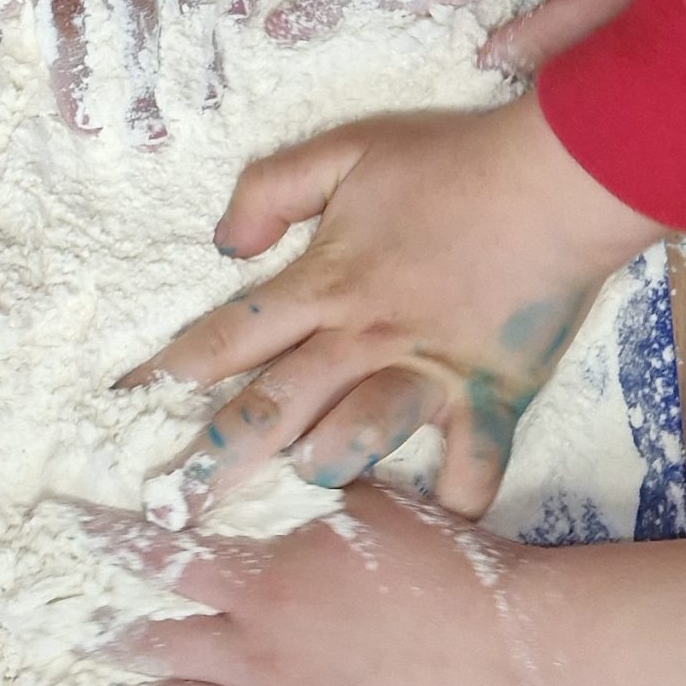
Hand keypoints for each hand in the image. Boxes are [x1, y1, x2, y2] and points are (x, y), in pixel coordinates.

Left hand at [89, 494, 550, 685]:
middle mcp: (259, 659)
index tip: (66, 532)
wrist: (519, 660)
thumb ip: (313, 494)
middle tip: (81, 638)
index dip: (110, 544)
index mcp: (265, 588)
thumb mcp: (375, 508)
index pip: (163, 559)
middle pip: (158, 650)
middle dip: (112, 640)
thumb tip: (279, 461)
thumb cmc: (452, 571)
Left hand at [131, 92, 657, 520]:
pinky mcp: (491, 394)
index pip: (228, 335)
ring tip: (296, 495)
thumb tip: (221, 242)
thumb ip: (272, 188)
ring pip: (358, 438)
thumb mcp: (346, 150)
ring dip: (324, 467)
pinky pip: (472, 463)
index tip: (125, 404)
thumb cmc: (451, 161)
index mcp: (324, 282)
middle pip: (272, 406)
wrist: (560, 178)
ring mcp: (428, 371)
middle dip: (214, 459)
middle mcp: (365, 337)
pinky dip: (456, 502)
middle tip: (168, 504)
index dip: (170, 369)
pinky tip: (435, 534)